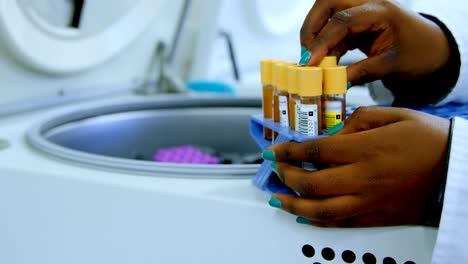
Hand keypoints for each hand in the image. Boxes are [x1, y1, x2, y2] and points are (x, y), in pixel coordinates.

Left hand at [265, 107, 449, 226]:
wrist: (458, 170)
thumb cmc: (429, 140)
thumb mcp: (394, 115)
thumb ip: (357, 120)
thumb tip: (332, 133)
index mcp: (365, 149)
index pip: (315, 150)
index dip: (288, 151)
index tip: (274, 152)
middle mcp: (363, 178)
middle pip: (312, 182)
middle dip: (286, 176)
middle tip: (277, 170)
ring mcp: (369, 201)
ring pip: (322, 210)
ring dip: (293, 205)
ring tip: (277, 199)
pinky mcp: (378, 217)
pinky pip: (341, 224)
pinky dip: (318, 221)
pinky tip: (304, 217)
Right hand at [300, 0, 449, 85]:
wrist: (434, 48)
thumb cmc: (420, 53)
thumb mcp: (393, 66)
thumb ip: (362, 73)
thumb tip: (335, 83)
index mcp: (381, 10)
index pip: (342, 20)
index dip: (322, 41)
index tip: (310, 62)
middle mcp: (368, 4)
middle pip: (328, 4)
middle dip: (312, 27)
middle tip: (307, 54)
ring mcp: (361, 11)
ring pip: (327, 13)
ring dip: (316, 35)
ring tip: (314, 60)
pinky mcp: (357, 22)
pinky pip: (333, 27)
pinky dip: (326, 43)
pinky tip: (326, 61)